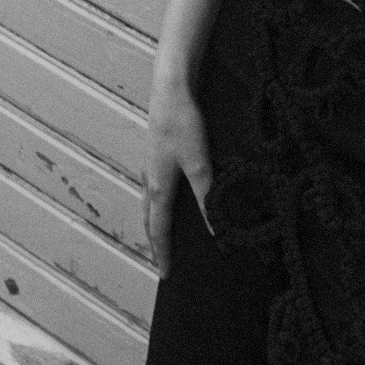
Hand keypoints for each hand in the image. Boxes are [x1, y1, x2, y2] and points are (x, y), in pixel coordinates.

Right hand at [143, 70, 213, 278]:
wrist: (170, 88)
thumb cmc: (183, 124)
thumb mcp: (199, 162)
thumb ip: (207, 195)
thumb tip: (215, 229)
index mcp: (158, 187)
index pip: (159, 230)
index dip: (163, 253)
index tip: (166, 276)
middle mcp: (151, 179)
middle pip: (149, 220)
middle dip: (155, 242)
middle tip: (162, 260)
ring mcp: (152, 165)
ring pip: (150, 203)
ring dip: (155, 222)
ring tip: (164, 234)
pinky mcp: (160, 152)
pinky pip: (156, 186)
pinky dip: (160, 201)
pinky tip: (171, 193)